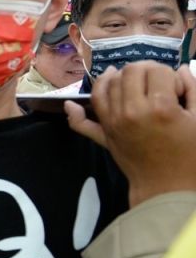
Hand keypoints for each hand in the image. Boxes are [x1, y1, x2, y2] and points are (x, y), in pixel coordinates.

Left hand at [66, 63, 195, 205]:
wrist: (169, 187)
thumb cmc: (191, 155)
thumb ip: (193, 90)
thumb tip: (179, 69)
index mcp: (160, 107)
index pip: (158, 71)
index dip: (170, 76)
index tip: (178, 90)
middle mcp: (131, 111)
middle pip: (129, 72)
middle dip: (145, 70)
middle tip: (158, 83)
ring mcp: (113, 122)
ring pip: (106, 86)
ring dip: (118, 78)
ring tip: (131, 81)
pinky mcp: (104, 135)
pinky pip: (82, 120)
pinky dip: (76, 111)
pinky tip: (73, 103)